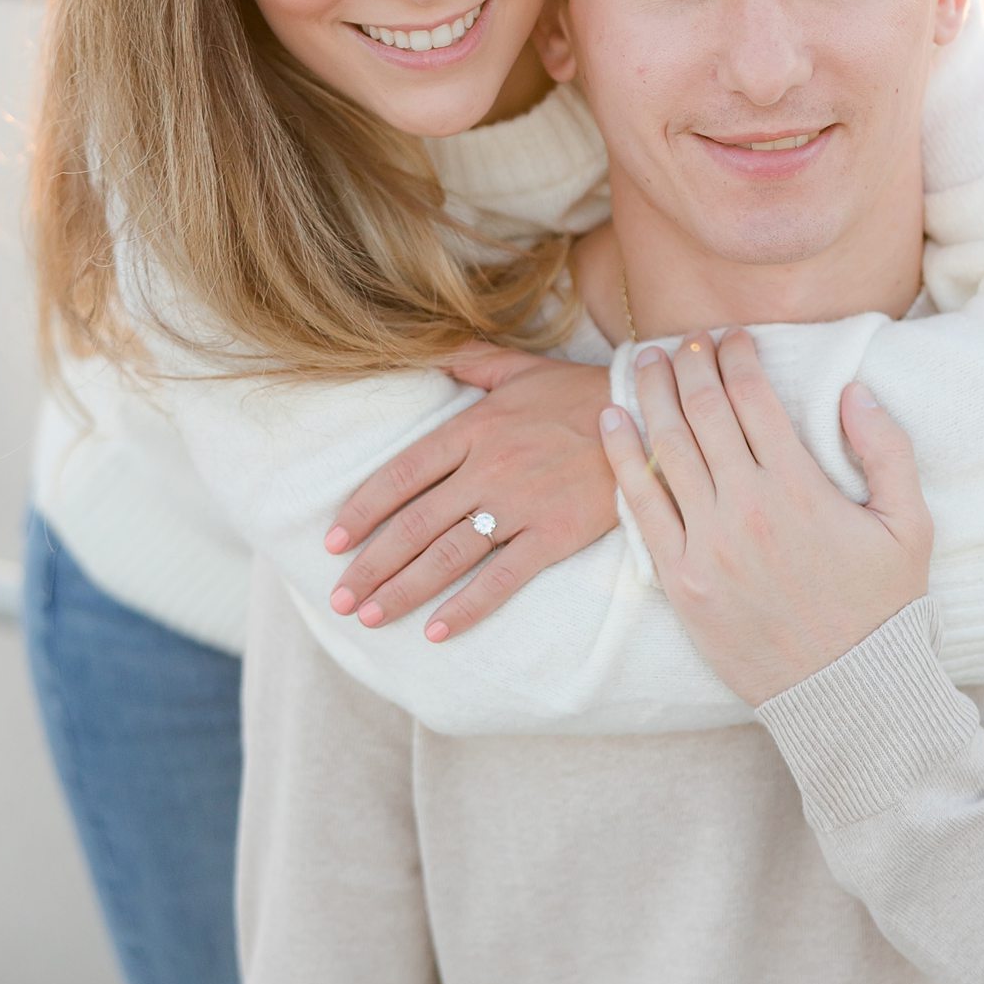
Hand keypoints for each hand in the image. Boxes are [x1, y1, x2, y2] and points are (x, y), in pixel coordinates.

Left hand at [324, 347, 615, 640]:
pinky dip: (467, 606)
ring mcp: (521, 504)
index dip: (363, 509)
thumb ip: (471, 360)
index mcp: (474, 428)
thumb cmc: (581, 394)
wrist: (649, 418)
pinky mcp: (554, 534)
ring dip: (403, 589)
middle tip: (339, 598)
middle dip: (371, 564)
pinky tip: (437, 631)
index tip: (334, 541)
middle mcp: (489, 468)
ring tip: (371, 616)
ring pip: (448, 554)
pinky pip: (502, 577)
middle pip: (415, 523)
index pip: (403, 474)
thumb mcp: (521, 368)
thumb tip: (431, 352)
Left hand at [598, 329, 932, 706]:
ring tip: (644, 362)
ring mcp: (707, 544)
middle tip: (684, 340)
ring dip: (651, 395)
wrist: (846, 694)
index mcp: (800, 488)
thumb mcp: (910, 525)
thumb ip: (887, 450)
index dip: (737, 357)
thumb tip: (855, 388)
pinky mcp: (680, 579)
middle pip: (702, 412)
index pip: (753, 398)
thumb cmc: (882, 608)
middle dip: (689, 364)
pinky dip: (620, 457)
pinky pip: (640, 506)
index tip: (732, 337)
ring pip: (665, 448)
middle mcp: (746, 508)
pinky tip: (610, 421)